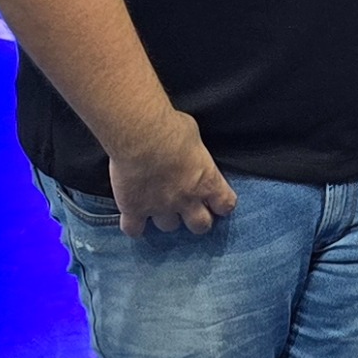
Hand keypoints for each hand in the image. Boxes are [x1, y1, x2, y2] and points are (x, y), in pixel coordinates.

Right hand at [108, 112, 236, 237]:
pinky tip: (132, 218)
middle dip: (197, 219)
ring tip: (157, 205)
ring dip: (165, 217)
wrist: (140, 134)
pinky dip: (134, 226)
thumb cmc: (169, 127)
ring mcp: (160, 207)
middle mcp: (186, 199)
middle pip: (201, 225)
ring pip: (168, 226)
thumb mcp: (193, 136)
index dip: (221, 204)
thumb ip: (193, 153)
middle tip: (189, 209)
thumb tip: (187, 152)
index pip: (225, 204)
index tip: (215, 201)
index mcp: (206, 181)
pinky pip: (134, 230)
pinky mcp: (134, 209)